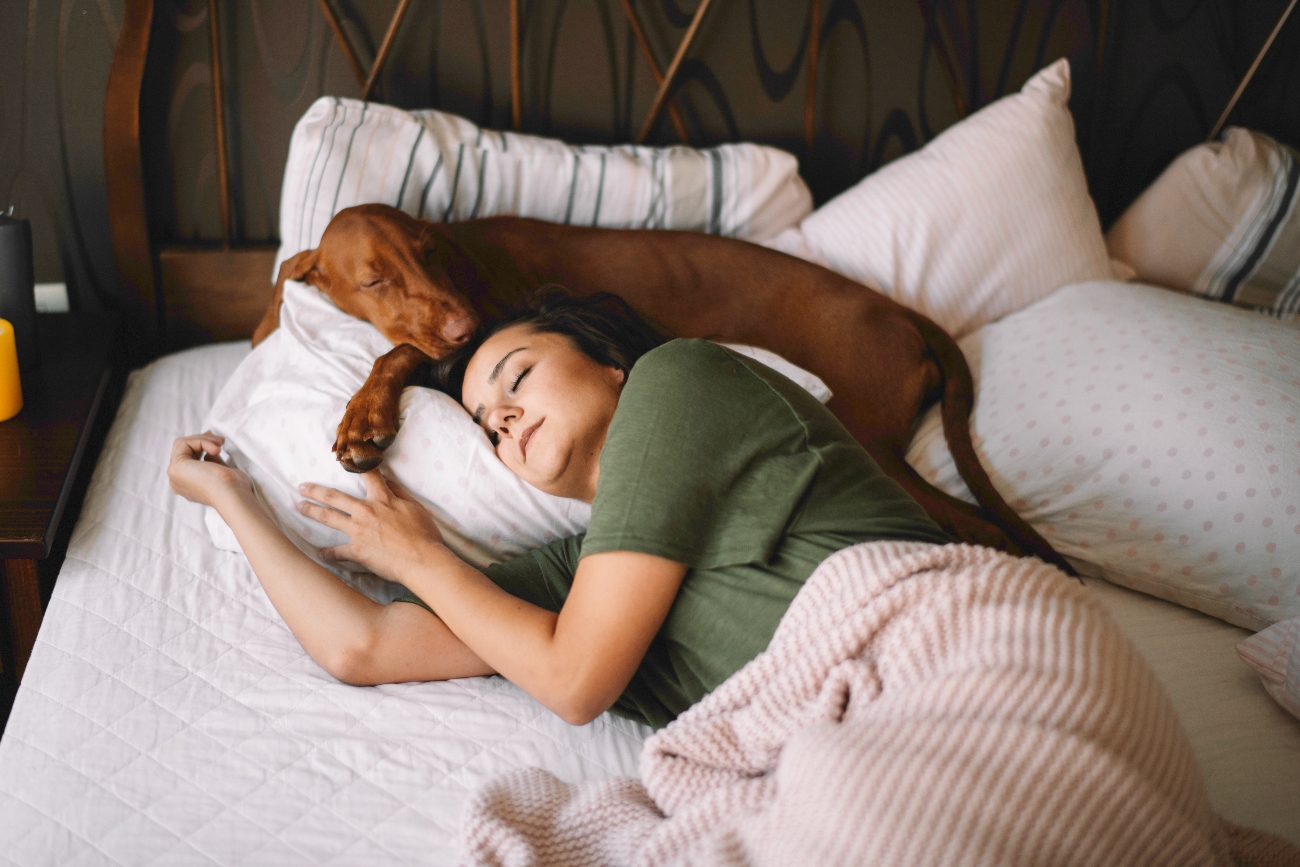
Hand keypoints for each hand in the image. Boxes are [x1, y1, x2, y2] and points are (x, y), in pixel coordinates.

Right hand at [168, 433, 252, 506]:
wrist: (232, 495)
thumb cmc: (234, 487)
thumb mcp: (221, 471)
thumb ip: (212, 462)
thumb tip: (209, 452)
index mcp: (188, 485)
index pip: (188, 458)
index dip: (201, 445)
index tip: (217, 440)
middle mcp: (178, 481)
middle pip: (183, 450)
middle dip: (202, 440)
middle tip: (220, 440)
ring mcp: (174, 475)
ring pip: (182, 445)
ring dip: (204, 440)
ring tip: (220, 443)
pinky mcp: (176, 468)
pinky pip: (184, 444)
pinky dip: (202, 441)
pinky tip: (216, 450)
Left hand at [297, 471, 444, 581]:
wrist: (421, 560)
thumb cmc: (424, 535)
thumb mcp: (415, 508)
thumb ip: (399, 494)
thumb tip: (389, 482)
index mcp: (382, 499)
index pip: (368, 475)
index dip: (356, 464)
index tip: (344, 457)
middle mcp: (365, 511)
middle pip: (334, 496)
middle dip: (315, 490)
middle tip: (301, 487)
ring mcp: (358, 531)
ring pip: (328, 517)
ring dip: (311, 510)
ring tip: (299, 506)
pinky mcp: (356, 551)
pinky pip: (336, 552)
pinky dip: (327, 553)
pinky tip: (320, 553)